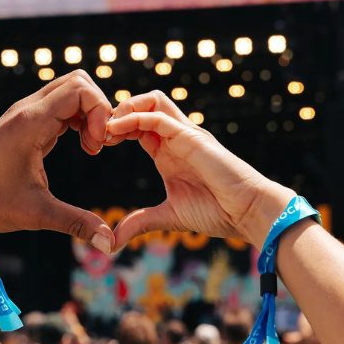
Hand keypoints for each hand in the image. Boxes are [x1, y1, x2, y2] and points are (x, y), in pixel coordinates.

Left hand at [0, 70, 113, 251]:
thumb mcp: (35, 214)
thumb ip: (74, 223)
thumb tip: (108, 243)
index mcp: (30, 122)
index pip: (79, 90)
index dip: (99, 112)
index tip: (97, 146)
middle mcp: (28, 110)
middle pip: (78, 81)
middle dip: (98, 108)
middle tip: (98, 143)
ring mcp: (26, 113)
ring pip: (70, 90)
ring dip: (89, 113)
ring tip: (91, 146)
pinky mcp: (26, 122)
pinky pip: (61, 105)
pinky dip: (78, 118)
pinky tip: (81, 145)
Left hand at [106, 91, 294, 250]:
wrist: (247, 212)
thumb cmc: (216, 212)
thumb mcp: (167, 217)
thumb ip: (140, 223)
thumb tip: (112, 242)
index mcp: (167, 151)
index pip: (137, 125)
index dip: (115, 129)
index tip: (96, 144)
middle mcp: (176, 138)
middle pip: (144, 104)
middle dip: (118, 112)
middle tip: (98, 133)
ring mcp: (185, 134)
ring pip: (153, 100)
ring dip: (126, 108)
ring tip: (106, 128)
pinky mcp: (191, 137)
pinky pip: (159, 116)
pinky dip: (135, 118)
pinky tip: (116, 131)